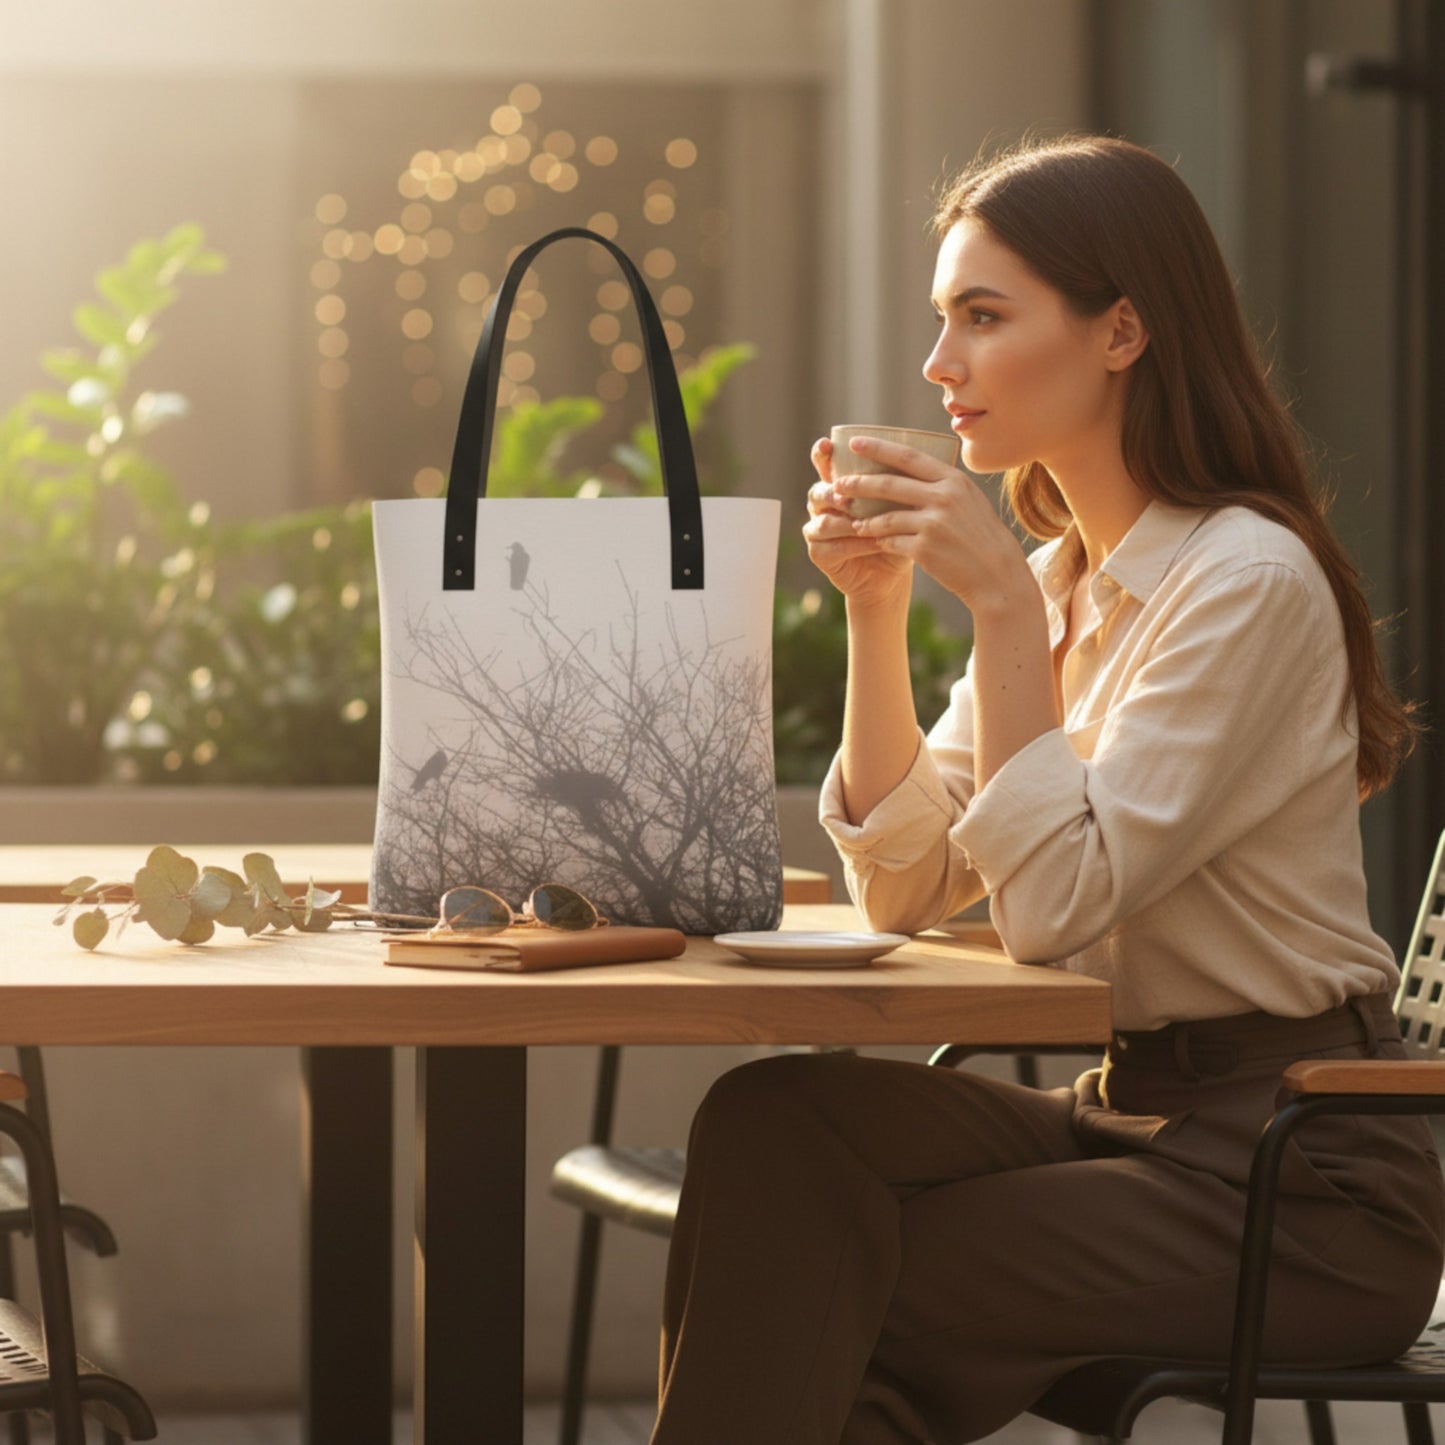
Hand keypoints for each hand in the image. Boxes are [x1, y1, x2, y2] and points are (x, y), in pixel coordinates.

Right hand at [803, 437, 913, 609]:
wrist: (893, 571)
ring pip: (823, 521)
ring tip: (863, 522)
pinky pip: (831, 546)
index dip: (822, 454)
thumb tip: (924, 453)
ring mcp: (817, 530)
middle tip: (847, 493)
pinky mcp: (819, 554)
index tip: (828, 444)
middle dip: (833, 492)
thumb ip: (901, 481)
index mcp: (839, 485)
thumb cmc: (900, 531)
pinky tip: (874, 542)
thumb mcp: (902, 503)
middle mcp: (824, 505)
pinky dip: (854, 544)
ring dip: (845, 521)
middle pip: (818, 491)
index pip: (824, 463)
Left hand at [827, 434, 1030, 612]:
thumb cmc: (979, 536)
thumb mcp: (968, 500)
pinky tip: (871, 541)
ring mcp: (934, 523)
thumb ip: (942, 485)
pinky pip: (891, 541)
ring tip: (850, 519)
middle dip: (859, 483)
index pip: (909, 456)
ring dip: (864, 518)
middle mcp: (944, 497)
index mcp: (953, 480)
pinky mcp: (925, 549)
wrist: (995, 574)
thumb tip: (909, 469)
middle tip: (838, 483)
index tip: (854, 443)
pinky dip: (879, 541)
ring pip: (886, 516)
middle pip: (890, 484)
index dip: (878, 448)